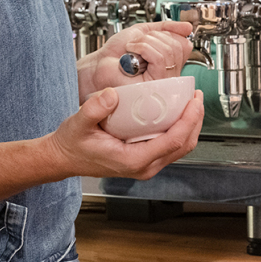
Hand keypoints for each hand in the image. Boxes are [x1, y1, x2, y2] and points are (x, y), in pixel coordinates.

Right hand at [47, 86, 203, 179]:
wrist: (64, 158)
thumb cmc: (72, 145)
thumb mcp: (78, 123)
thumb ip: (94, 109)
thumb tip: (113, 95)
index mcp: (134, 160)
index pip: (173, 141)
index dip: (189, 120)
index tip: (194, 101)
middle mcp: (144, 166)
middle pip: (184, 145)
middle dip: (195, 120)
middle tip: (196, 96)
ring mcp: (146, 165)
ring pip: (180, 147)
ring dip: (190, 124)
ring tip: (190, 102)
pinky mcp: (145, 159)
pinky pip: (170, 146)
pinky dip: (179, 129)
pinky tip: (176, 112)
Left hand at [77, 21, 193, 101]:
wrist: (100, 63)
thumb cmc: (117, 52)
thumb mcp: (144, 31)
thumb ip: (167, 28)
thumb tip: (188, 27)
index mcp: (169, 61)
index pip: (185, 44)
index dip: (168, 34)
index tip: (152, 36)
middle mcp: (169, 73)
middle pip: (179, 46)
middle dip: (155, 37)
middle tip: (139, 43)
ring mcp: (162, 81)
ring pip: (170, 51)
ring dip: (146, 42)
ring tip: (133, 48)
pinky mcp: (153, 85)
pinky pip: (160, 59)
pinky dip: (144, 47)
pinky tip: (132, 52)